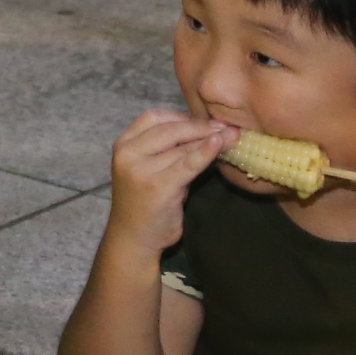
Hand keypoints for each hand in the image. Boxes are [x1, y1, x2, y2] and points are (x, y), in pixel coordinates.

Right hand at [101, 107, 234, 257]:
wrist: (134, 237)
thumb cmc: (146, 202)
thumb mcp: (152, 169)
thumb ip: (170, 150)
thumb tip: (208, 131)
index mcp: (123, 145)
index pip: (153, 118)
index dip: (182, 116)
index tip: (207, 120)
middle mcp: (128, 154)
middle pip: (169, 129)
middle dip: (201, 126)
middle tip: (227, 126)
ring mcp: (141, 170)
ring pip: (181, 147)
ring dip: (209, 139)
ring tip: (232, 136)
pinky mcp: (158, 186)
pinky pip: (187, 164)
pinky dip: (206, 153)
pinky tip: (219, 145)